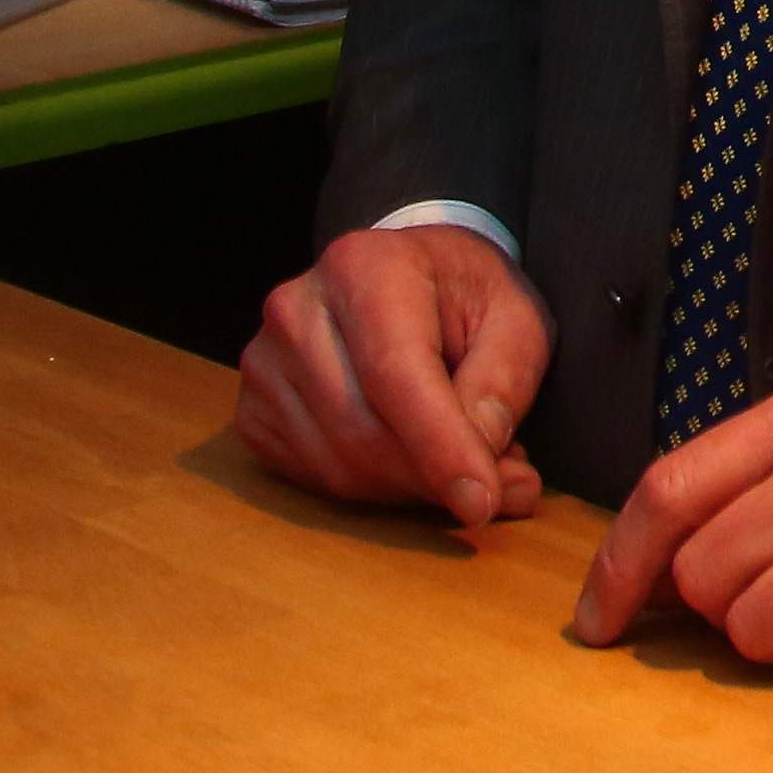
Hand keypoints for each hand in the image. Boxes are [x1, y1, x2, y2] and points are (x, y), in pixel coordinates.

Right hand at [236, 222, 549, 528]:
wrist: (407, 276)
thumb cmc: (464, 297)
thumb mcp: (517, 320)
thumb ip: (503, 387)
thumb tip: (482, 469)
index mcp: (365, 269)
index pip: (395, 376)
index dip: (440, 448)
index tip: (482, 503)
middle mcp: (297, 311)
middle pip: (363, 431)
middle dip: (434, 478)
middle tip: (503, 489)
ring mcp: (264, 364)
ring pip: (339, 466)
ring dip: (410, 489)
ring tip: (464, 464)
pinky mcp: (254, 410)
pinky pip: (314, 477)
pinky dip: (373, 488)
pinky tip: (412, 460)